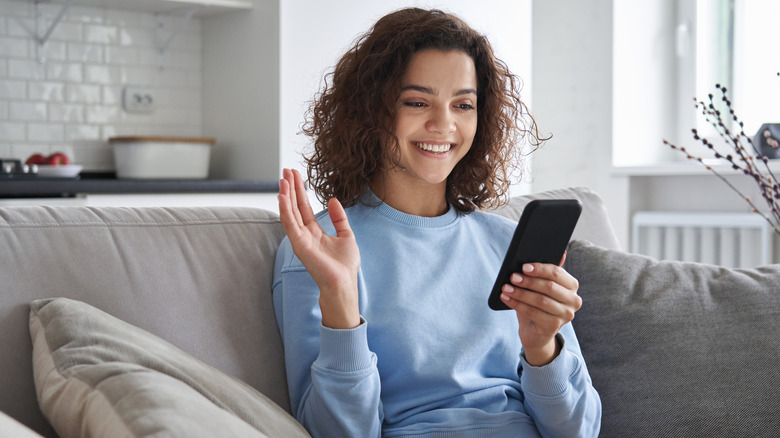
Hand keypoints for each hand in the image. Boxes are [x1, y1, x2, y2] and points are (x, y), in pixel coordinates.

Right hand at [278, 168, 360, 328]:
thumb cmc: (345, 265)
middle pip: (295, 206)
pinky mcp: (299, 245)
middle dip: (290, 188)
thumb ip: (339, 218)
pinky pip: (289, 224)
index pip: (304, 207)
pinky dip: (285, 209)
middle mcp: (305, 234)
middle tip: (285, 170)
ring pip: (289, 212)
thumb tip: (333, 200)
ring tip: (283, 179)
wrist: (344, 282)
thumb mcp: (346, 235)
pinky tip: (282, 196)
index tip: (296, 175)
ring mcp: (300, 239)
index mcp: (315, 231)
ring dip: (285, 195)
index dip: (300, 191)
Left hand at [499, 254, 580, 365]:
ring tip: (505, 288)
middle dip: (528, 281)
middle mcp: (573, 300)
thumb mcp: (540, 286)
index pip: (557, 273)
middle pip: (549, 287)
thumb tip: (558, 252)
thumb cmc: (537, 303)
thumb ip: (545, 271)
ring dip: (520, 293)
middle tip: (512, 277)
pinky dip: (517, 304)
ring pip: (540, 300)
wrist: (535, 331)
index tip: (523, 266)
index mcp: (572, 285)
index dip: (540, 269)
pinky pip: (533, 313)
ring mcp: (566, 314)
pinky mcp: (554, 326)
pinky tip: (506, 298)